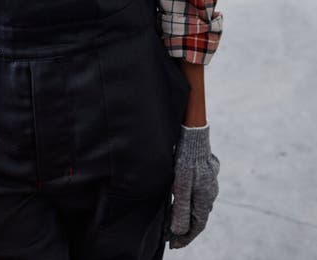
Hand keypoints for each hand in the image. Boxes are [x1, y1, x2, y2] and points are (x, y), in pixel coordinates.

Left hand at [169, 125, 219, 248]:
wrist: (194, 135)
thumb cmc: (186, 161)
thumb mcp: (181, 186)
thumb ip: (181, 209)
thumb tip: (179, 231)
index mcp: (206, 200)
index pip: (197, 227)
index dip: (185, 238)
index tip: (173, 245)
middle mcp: (211, 193)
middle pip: (199, 217)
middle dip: (185, 228)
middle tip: (171, 235)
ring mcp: (211, 182)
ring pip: (199, 204)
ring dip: (188, 214)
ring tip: (174, 220)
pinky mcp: (208, 172)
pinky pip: (200, 191)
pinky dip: (190, 200)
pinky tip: (183, 198)